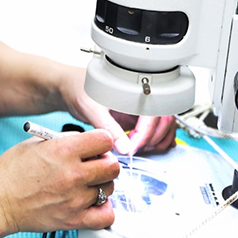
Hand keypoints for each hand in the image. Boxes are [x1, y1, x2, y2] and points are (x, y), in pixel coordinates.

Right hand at [0, 129, 119, 233]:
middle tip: (96, 164)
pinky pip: (106, 216)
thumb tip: (86, 141)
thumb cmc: (11, 172)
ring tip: (88, 183)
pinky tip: (93, 202)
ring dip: (102, 184)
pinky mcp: (73, 220)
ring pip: (109, 189)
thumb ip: (65, 140)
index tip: (98, 144)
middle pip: (112, 166)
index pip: (104, 140)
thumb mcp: (36, 143)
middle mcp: (72, 174)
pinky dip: (104, 209)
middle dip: (106, 162)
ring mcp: (74, 199)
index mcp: (63, 150)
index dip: (102, 140)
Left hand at [58, 65, 176, 154]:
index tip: (131, 149)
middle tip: (134, 150)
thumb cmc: (79, 89)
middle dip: (153, 139)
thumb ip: (109, 128)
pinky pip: (157, 128)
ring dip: (158, 141)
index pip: (152, 114)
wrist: (71, 87)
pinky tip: (142, 146)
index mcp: (135, 88)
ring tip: (139, 149)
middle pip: (165, 120)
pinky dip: (156, 140)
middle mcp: (143, 96)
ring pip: (166, 124)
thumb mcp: (91, 109)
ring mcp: (142, 106)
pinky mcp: (138, 116)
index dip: (144, 135)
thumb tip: (124, 148)